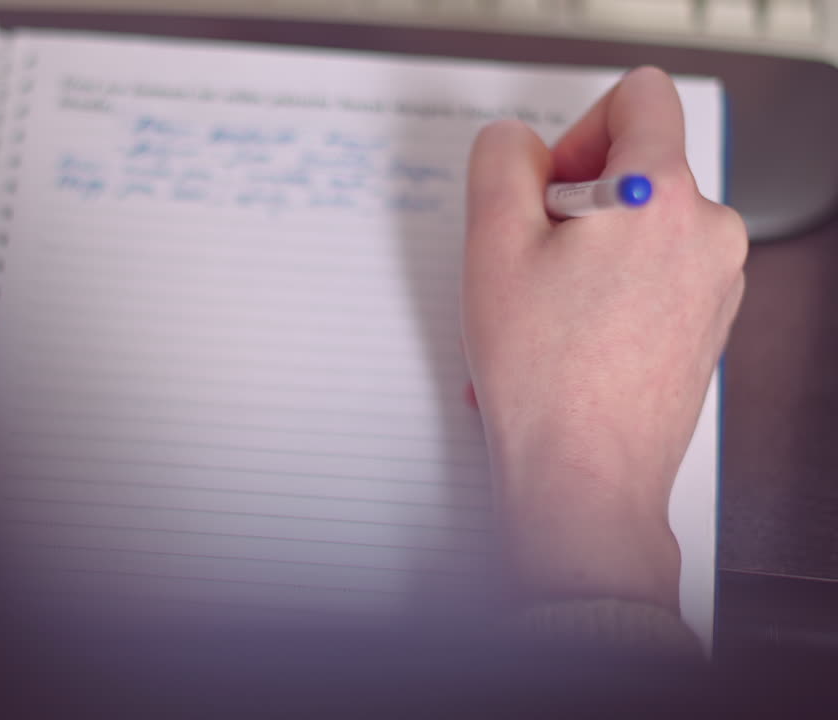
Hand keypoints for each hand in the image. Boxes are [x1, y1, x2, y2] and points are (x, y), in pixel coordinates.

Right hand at [463, 67, 746, 610]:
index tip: (548, 186)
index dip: (578, 126)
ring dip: (579, 255)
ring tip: (539, 317)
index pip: (639, 96)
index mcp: (661, 196)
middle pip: (634, 167)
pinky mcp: (705, 325)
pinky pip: (648, 278)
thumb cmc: (544, 376)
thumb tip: (518, 147)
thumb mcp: (491, 245)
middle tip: (530, 265)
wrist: (584, 478)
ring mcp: (714, 283)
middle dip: (571, 204)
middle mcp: (706, 232)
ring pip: (636, 228)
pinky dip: (601, 294)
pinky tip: (561, 343)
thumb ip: (500, 161)